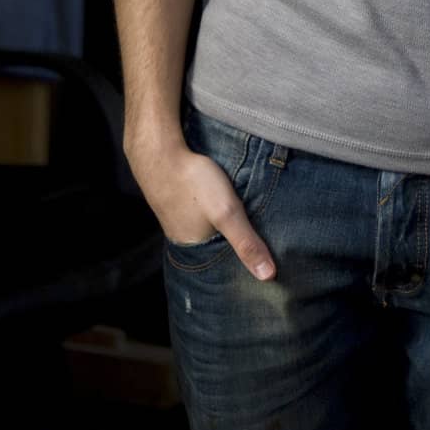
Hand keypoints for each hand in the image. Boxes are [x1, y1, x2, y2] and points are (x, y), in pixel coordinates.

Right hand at [125, 135, 276, 282]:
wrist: (160, 152)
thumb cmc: (193, 183)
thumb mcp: (227, 213)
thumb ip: (246, 243)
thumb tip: (268, 276)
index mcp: (194, 249)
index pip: (225, 264)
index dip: (245, 262)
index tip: (268, 261)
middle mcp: (184, 237)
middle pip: (218, 246)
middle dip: (238, 243)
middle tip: (264, 240)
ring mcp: (180, 217)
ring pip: (210, 227)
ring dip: (226, 224)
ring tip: (249, 220)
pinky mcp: (180, 199)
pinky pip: (202, 211)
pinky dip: (215, 209)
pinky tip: (223, 200)